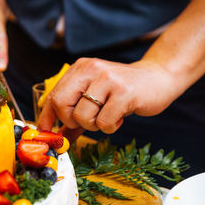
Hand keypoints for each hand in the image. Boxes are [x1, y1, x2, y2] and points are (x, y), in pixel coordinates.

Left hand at [39, 0, 204, 138]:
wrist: (158, 78)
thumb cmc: (124, 91)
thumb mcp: (96, 97)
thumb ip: (76, 115)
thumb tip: (57, 136)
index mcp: (80, 68)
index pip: (54, 95)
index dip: (47, 117)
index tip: (46, 133)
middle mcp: (91, 69)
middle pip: (62, 105)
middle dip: (72, 121)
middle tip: (88, 120)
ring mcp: (107, 79)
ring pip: (83, 117)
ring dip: (95, 125)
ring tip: (109, 115)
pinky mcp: (124, 92)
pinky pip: (104, 122)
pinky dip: (111, 126)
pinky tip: (121, 115)